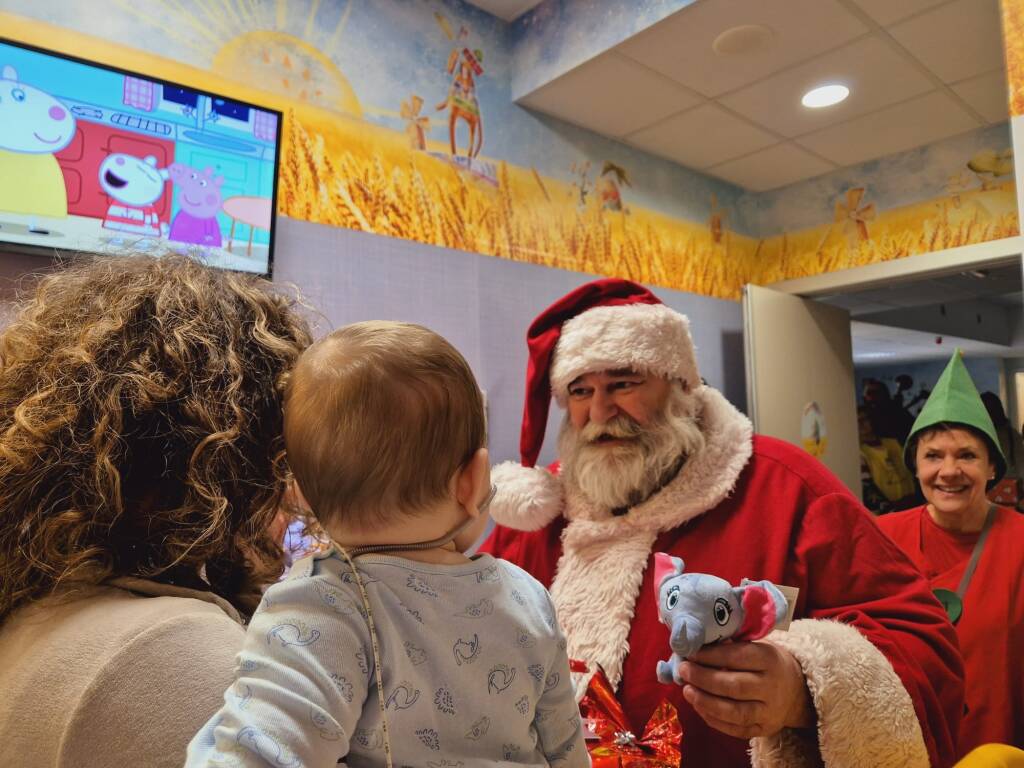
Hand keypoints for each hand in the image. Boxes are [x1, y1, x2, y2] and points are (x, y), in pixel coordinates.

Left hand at [677, 641, 814, 739]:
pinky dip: (714, 720)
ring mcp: (769, 712)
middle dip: (704, 678)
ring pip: (734, 712)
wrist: (797, 691)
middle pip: (734, 686)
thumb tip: (698, 644)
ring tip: (687, 691)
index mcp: (769, 660)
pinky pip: (736, 729)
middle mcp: (771, 687)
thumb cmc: (767, 662)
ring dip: (705, 702)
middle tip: (684, 671)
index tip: (689, 652)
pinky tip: (699, 707)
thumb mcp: (757, 646)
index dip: (710, 655)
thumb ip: (731, 645)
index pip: (736, 657)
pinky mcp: (764, 730)